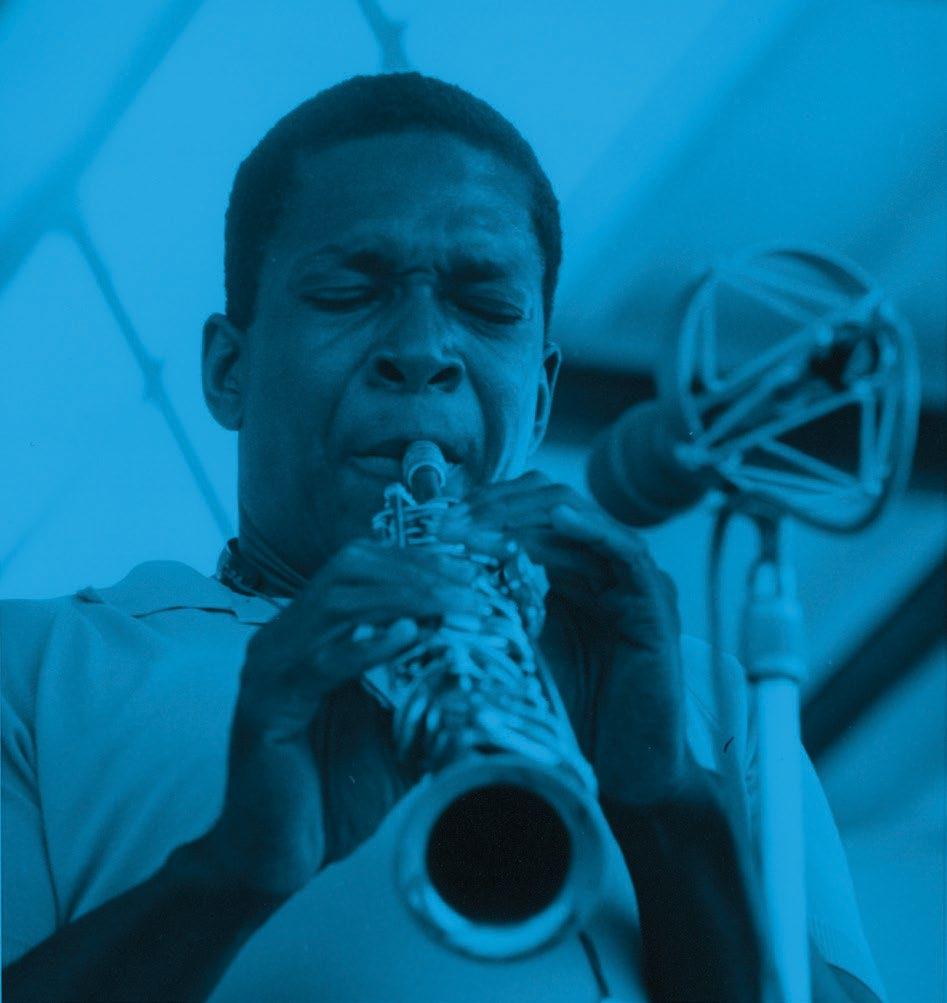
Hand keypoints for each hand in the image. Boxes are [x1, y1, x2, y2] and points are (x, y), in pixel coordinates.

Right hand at [199, 538, 484, 896]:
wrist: (278, 856)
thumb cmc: (335, 791)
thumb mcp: (397, 730)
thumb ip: (429, 692)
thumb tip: (492, 667)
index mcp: (312, 632)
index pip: (364, 566)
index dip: (419, 560)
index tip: (474, 572)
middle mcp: (285, 637)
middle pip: (351, 568)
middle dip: (417, 570)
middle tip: (470, 587)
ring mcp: (270, 666)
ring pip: (338, 602)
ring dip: (404, 597)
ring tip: (453, 605)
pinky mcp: (266, 704)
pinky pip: (320, 660)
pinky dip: (368, 645)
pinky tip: (409, 636)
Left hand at [441, 471, 692, 807]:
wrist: (624, 773)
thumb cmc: (569, 715)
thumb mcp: (514, 648)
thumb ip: (489, 605)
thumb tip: (427, 572)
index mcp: (568, 569)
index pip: (524, 510)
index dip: (479, 508)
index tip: (433, 524)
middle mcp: (601, 565)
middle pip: (546, 504)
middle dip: (492, 508)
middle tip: (446, 525)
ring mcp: (630, 580)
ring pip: (577, 518)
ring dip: (522, 516)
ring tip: (475, 527)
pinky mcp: (654, 603)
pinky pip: (625, 551)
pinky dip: (592, 528)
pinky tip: (557, 519)